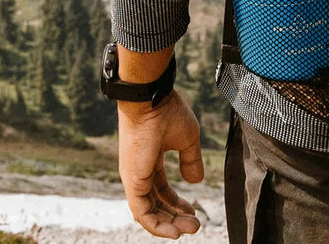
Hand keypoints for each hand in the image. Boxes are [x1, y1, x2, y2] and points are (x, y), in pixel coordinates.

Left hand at [117, 89, 203, 238]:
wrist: (151, 99)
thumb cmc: (167, 111)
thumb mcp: (187, 138)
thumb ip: (191, 160)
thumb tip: (196, 182)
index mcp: (150, 159)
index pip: (161, 189)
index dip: (177, 202)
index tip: (194, 210)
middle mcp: (139, 172)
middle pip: (156, 203)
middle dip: (175, 217)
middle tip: (195, 226)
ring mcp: (134, 178)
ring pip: (149, 212)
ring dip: (169, 224)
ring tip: (190, 229)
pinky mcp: (133, 182)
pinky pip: (142, 212)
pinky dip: (156, 225)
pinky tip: (173, 231)